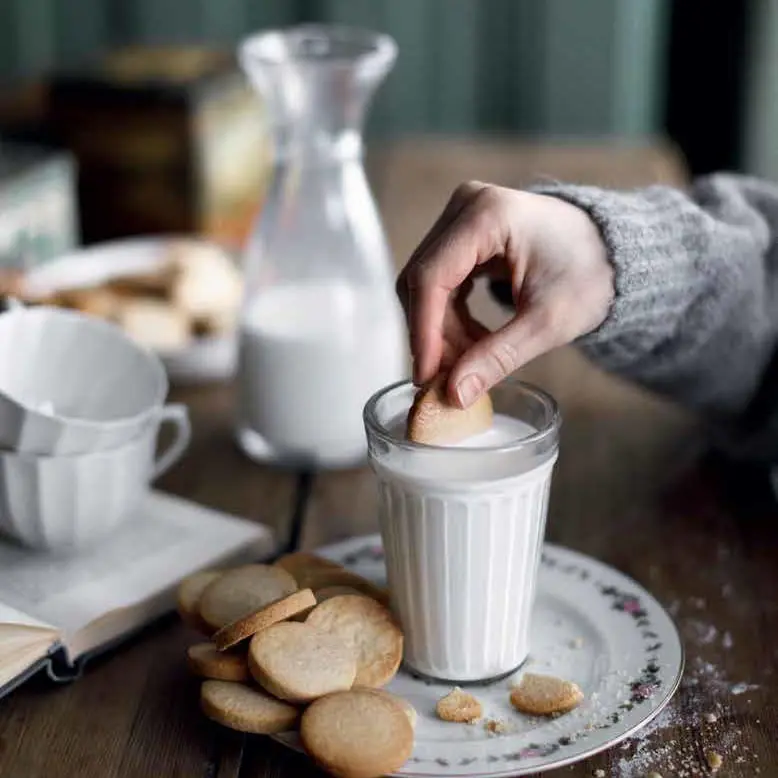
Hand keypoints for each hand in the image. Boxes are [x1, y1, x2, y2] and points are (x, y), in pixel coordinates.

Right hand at [396, 181, 614, 406]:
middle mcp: (466, 206)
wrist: (611, 251)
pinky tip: (473, 342)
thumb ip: (498, 357)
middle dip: (432, 335)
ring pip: (426, 285)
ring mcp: (461, 217)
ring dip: (440, 331)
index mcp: (488, 216)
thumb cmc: (589, 275)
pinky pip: (439, 282)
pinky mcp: (462, 234)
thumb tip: (454, 394)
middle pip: (423, 281)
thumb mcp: (547, 323)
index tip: (427, 376)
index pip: (432, 278)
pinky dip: (449, 318)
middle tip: (449, 379)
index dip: (423, 332)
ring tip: (469, 363)